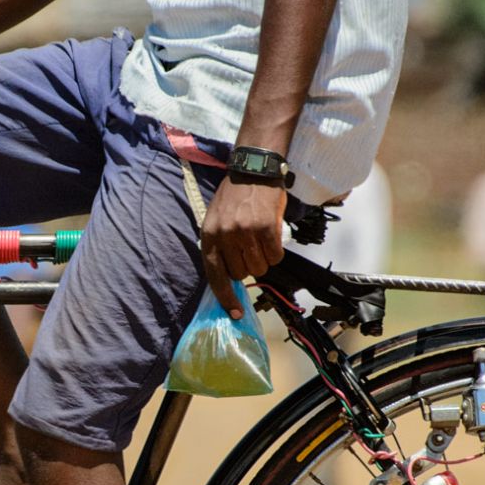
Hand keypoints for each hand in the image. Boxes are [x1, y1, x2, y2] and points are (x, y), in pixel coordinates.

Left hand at [200, 179, 287, 318]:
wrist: (254, 170)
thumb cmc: (235, 196)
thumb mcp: (216, 219)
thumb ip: (220, 246)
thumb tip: (229, 277)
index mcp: (208, 236)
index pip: (214, 275)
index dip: (225, 297)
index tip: (234, 313)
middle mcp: (224, 236)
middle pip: (240, 274)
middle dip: (248, 267)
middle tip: (252, 249)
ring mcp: (245, 232)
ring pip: (259, 268)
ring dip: (264, 259)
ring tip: (262, 240)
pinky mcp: (266, 228)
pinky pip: (275, 256)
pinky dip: (276, 251)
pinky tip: (272, 235)